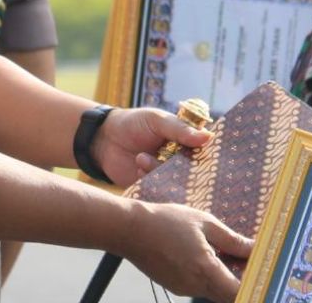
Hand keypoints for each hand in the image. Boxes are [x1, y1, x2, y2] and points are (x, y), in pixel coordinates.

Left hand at [92, 108, 211, 186]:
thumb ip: (180, 129)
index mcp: (186, 142)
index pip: (204, 152)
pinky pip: (159, 191)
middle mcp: (180, 160)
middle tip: (168, 161)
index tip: (202, 157)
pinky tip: (137, 166)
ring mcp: (166, 175)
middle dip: (183, 169)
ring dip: (158, 170)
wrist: (104, 140)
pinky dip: (150, 180)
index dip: (206, 156)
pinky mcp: (152, 187)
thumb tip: (208, 137)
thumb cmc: (133, 123)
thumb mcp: (157, 120)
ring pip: (175, 182)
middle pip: (193, 171)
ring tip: (141, 158)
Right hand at [121, 200, 252, 302]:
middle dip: (242, 283)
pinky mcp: (174, 286)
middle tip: (251, 266)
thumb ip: (232, 239)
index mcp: (205, 269)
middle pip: (227, 296)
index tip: (264, 277)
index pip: (239, 292)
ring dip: (224, 279)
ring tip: (229, 256)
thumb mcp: (204, 222)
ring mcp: (183, 288)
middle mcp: (195, 285)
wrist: (129, 229)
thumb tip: (254, 249)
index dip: (254, 287)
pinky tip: (206, 256)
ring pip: (213, 291)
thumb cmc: (166, 221)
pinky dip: (208, 277)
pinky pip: (199, 286)